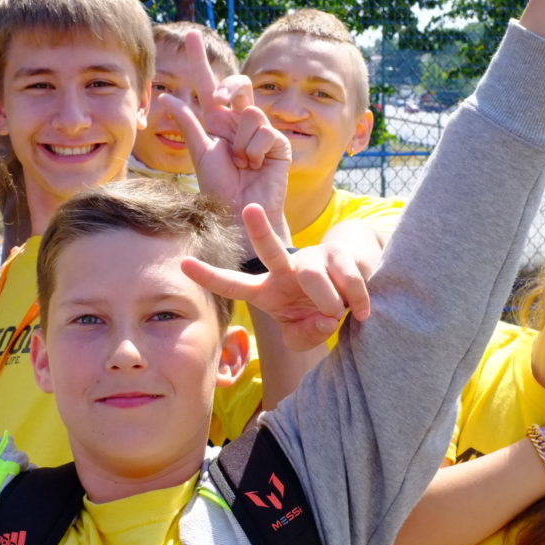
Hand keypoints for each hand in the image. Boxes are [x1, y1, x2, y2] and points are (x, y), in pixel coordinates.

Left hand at [163, 31, 290, 246]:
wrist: (240, 212)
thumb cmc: (219, 187)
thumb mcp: (200, 153)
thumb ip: (188, 123)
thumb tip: (167, 95)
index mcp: (217, 121)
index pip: (208, 85)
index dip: (199, 60)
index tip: (190, 35)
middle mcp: (239, 121)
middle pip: (238, 85)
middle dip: (230, 87)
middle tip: (218, 102)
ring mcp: (261, 130)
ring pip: (251, 112)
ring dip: (241, 141)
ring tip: (241, 162)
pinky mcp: (278, 142)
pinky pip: (265, 130)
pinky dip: (255, 150)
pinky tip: (256, 166)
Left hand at [182, 204, 369, 350]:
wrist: (350, 290)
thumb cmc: (316, 313)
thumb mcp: (305, 334)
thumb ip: (306, 335)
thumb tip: (324, 319)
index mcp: (266, 289)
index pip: (233, 284)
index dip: (210, 276)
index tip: (184, 265)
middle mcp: (284, 269)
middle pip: (269, 248)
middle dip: (259, 229)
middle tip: (249, 209)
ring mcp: (312, 259)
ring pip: (314, 276)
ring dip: (328, 302)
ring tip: (337, 314)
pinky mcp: (338, 256)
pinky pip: (347, 280)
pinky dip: (356, 301)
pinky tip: (361, 312)